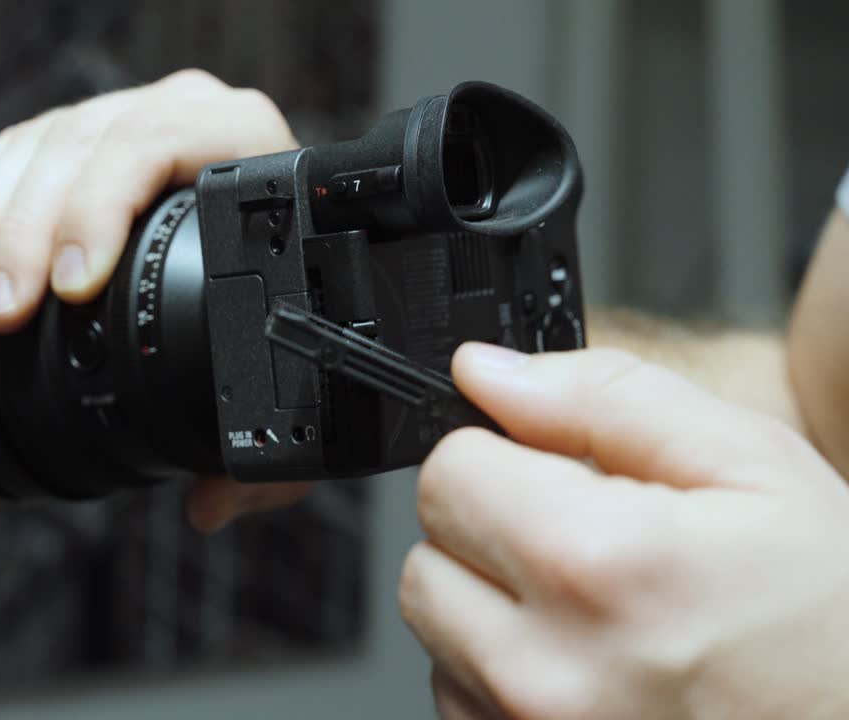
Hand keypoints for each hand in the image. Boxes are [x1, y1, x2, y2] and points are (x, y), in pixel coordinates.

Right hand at [0, 69, 309, 530]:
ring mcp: (132, 118)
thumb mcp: (295, 372)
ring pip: (41, 147)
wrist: (290, 221)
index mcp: (247, 144)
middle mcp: (187, 116)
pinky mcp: (87, 137)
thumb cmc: (297, 293)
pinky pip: (19, 148)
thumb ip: (270, 449)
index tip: (69, 287)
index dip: (101, 210)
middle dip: (26, 232)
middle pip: (85, 145)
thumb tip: (211, 503)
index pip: (159, 144)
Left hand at [399, 343, 848, 719]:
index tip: (554, 474)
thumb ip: (602, 398)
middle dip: (491, 531)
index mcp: (599, 567)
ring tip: (599, 614)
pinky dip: (503, 673)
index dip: (502, 458)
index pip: (448, 473)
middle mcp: (546, 670)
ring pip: (438, 631)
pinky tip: (589, 667)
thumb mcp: (750, 464)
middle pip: (427, 556)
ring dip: (492, 607)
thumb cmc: (834, 617)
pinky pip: (459, 698)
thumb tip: (488, 373)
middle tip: (587, 544)